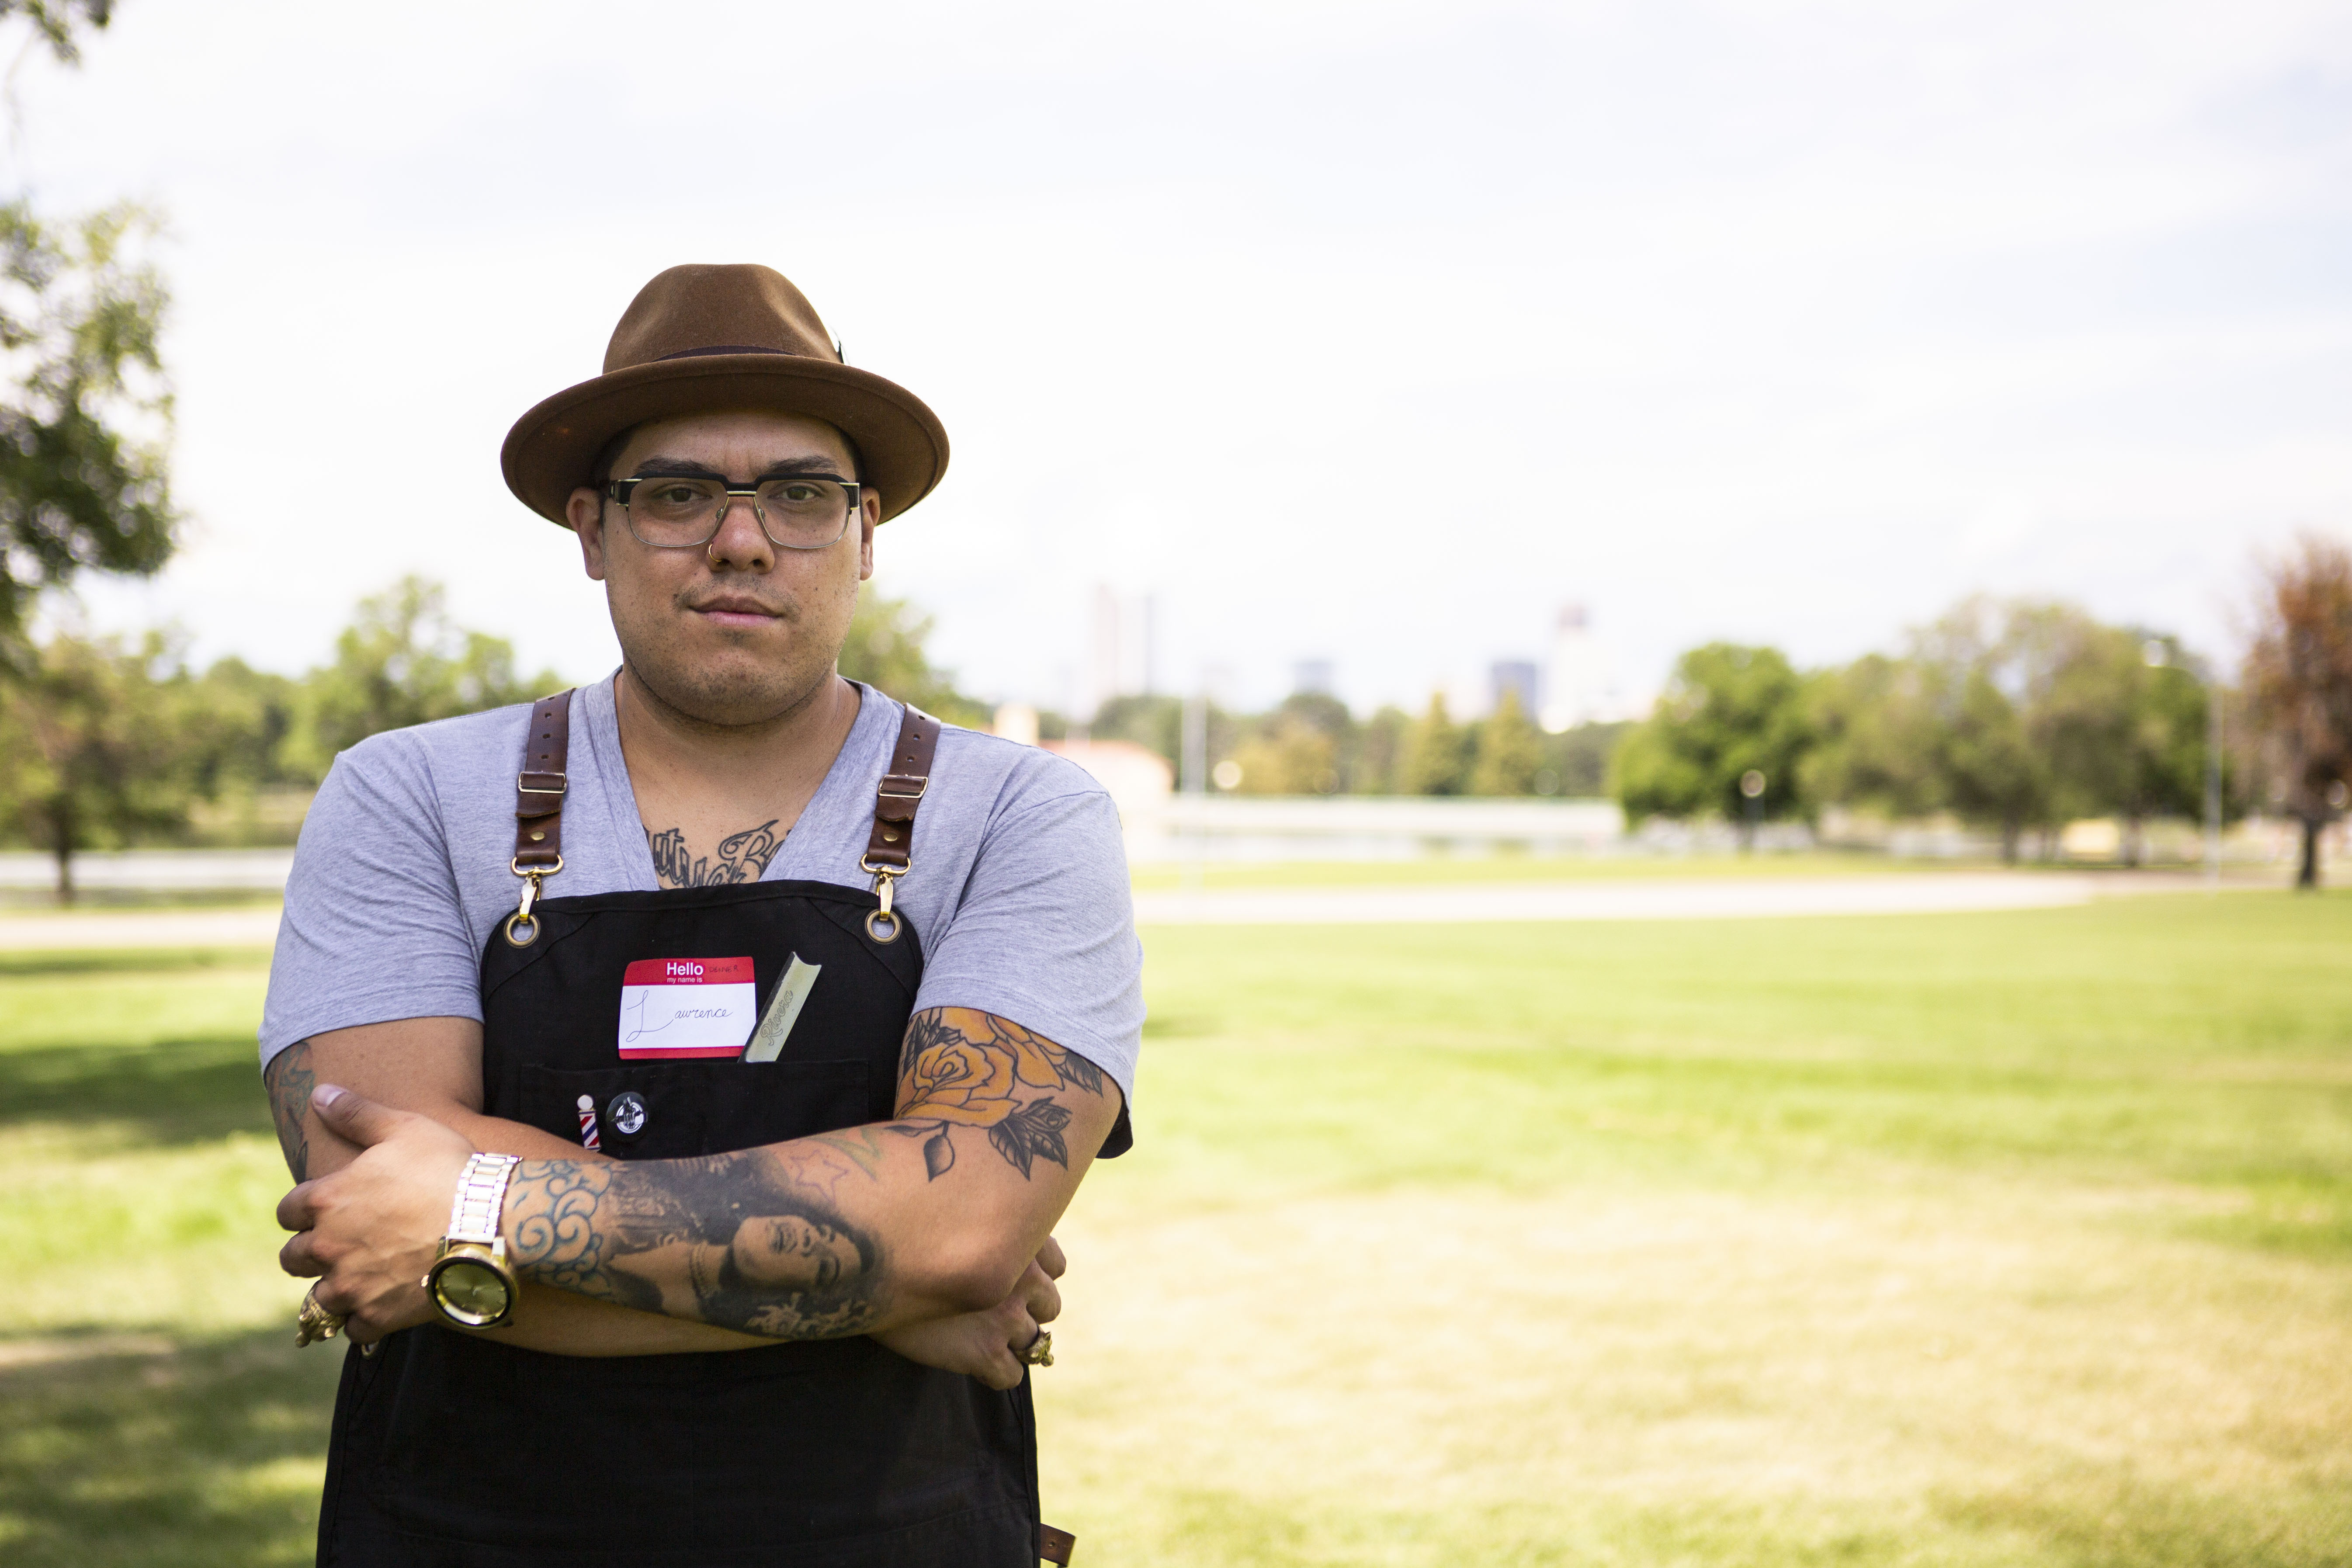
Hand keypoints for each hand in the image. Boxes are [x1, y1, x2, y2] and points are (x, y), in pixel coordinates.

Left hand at [276, 1084, 475, 1343]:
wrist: (489, 1222)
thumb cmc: (448, 1168)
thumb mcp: (405, 1128)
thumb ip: (357, 1113)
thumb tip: (318, 1092)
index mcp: (326, 1199)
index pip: (287, 1212)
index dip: (303, 1211)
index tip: (321, 1211)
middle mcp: (328, 1246)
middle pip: (293, 1259)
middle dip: (311, 1253)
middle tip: (340, 1246)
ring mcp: (351, 1285)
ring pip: (319, 1299)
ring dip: (334, 1290)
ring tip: (359, 1281)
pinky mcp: (378, 1315)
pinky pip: (353, 1329)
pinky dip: (363, 1321)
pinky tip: (382, 1306)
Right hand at [873, 1236, 1064, 1389]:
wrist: (866, 1265)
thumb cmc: (905, 1240)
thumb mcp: (958, 1224)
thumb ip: (989, 1239)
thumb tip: (1002, 1253)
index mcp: (1020, 1240)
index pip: (1057, 1267)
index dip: (1034, 1277)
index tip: (1009, 1280)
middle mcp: (1023, 1276)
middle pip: (1051, 1306)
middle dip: (1026, 1312)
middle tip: (992, 1313)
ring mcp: (1007, 1316)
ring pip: (1037, 1342)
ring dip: (1013, 1343)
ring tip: (979, 1337)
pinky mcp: (985, 1352)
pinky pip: (1012, 1376)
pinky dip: (997, 1374)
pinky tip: (972, 1363)